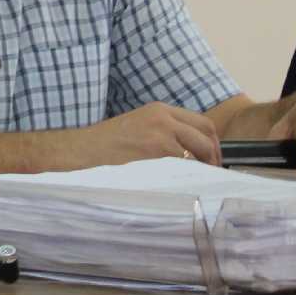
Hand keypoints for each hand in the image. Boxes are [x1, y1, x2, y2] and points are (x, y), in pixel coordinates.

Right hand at [68, 102, 221, 167]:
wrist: (81, 151)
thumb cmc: (106, 145)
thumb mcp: (138, 127)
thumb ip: (163, 132)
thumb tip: (190, 152)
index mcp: (159, 110)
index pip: (202, 122)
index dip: (212, 143)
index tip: (212, 159)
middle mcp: (163, 118)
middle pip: (207, 134)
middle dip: (214, 155)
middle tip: (212, 173)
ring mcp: (161, 134)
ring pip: (200, 150)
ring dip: (204, 168)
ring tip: (199, 181)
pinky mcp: (156, 152)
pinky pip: (187, 164)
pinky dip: (191, 176)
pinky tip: (185, 185)